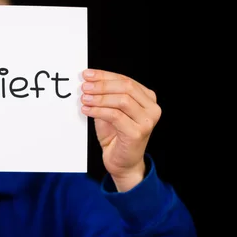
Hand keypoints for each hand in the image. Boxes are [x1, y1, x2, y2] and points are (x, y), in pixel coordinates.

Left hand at [80, 69, 161, 191]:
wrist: (122, 163)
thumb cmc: (115, 136)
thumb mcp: (109, 111)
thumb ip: (104, 97)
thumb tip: (88, 82)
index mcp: (147, 99)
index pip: (125, 80)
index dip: (105, 75)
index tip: (87, 74)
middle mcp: (152, 108)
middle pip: (126, 87)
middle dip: (102, 85)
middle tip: (84, 87)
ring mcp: (147, 121)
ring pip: (122, 100)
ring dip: (99, 98)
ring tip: (84, 99)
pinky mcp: (138, 132)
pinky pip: (115, 116)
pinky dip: (98, 111)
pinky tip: (87, 110)